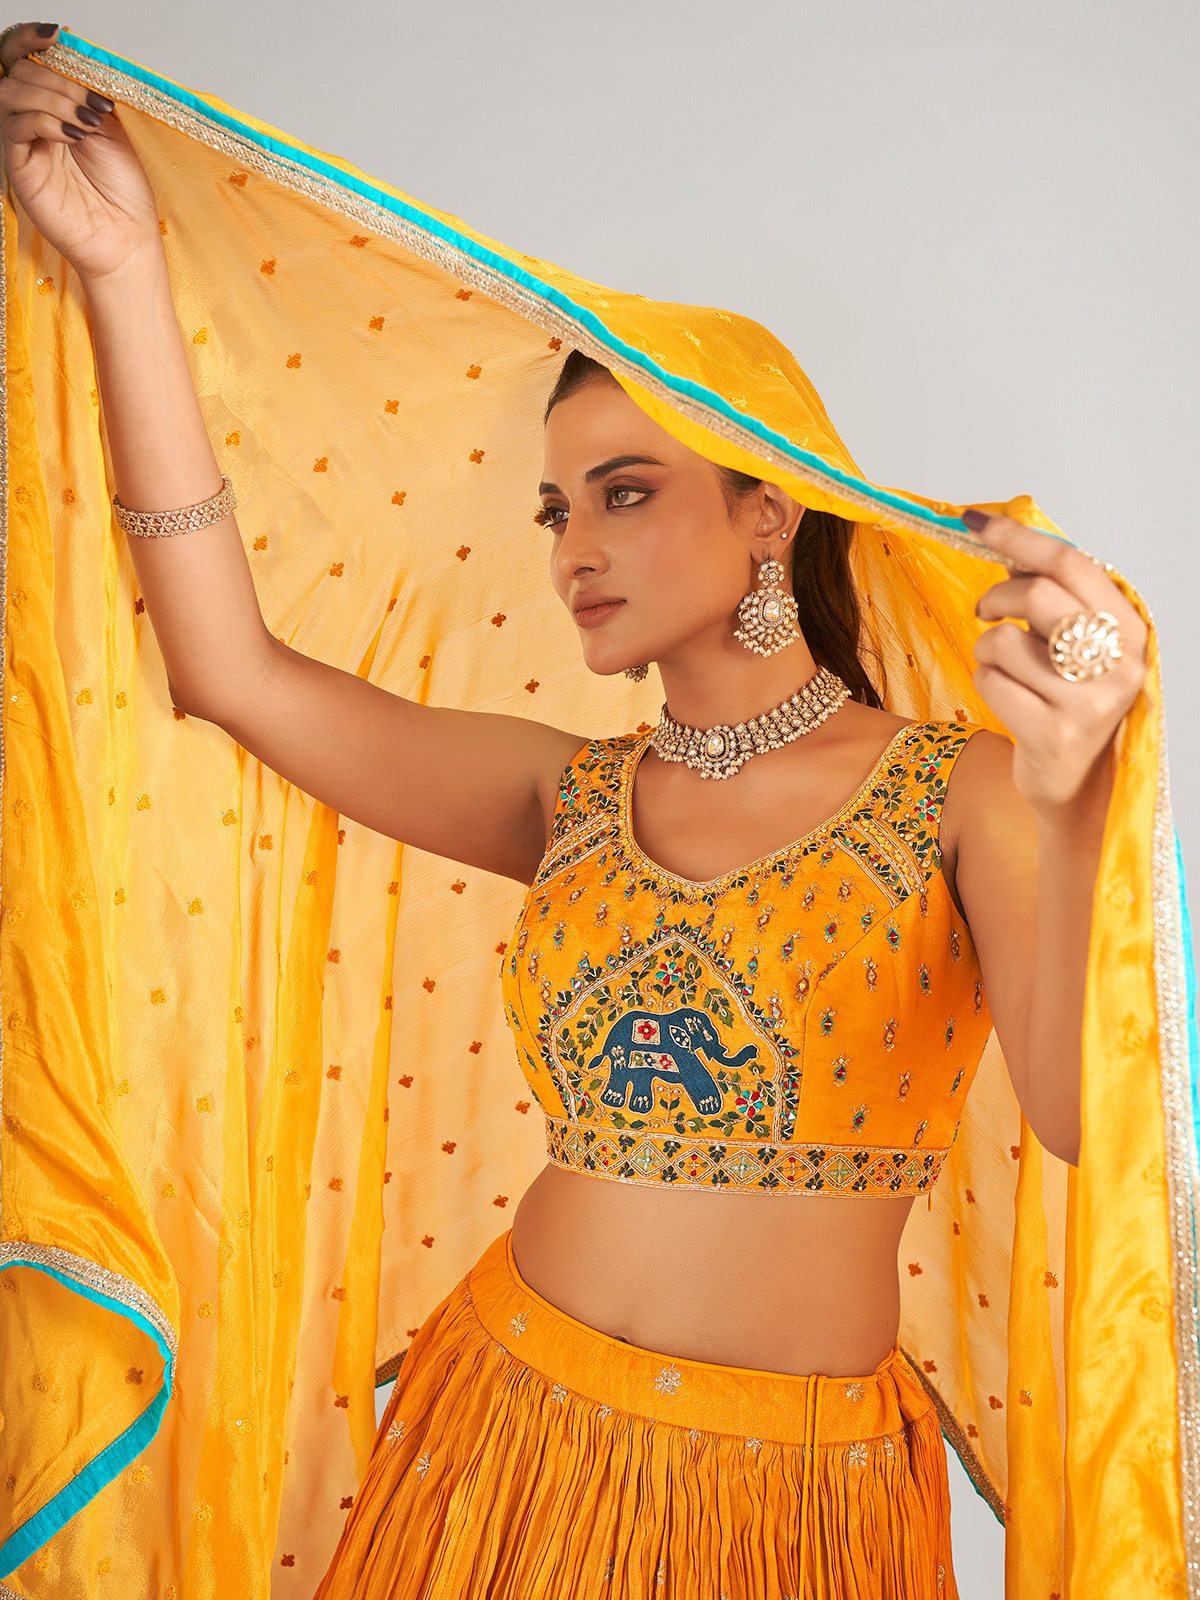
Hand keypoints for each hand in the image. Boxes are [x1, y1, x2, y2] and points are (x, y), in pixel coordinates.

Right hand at [0, 23, 163, 284]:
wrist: (127, 239)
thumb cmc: (123, 192)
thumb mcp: (114, 127)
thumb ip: (90, 90)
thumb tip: (77, 52)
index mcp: (51, 106)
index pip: (23, 59)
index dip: (31, 39)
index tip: (58, 35)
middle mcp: (31, 122)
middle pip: (17, 71)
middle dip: (57, 79)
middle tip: (93, 105)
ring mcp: (23, 144)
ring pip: (11, 94)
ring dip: (53, 98)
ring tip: (88, 122)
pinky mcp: (20, 168)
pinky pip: (16, 127)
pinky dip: (45, 121)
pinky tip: (75, 135)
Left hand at [968, 511, 1147, 813]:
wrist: (1084, 785)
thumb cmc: (1073, 704)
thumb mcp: (1077, 645)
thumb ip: (1053, 594)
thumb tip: (1009, 538)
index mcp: (1129, 628)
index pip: (1071, 563)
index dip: (1019, 537)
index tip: (978, 522)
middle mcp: (1118, 662)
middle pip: (1036, 594)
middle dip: (996, 597)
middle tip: (988, 611)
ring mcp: (1088, 701)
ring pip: (1003, 641)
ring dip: (987, 650)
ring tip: (1005, 668)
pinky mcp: (1053, 734)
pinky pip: (991, 682)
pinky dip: (985, 682)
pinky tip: (1006, 697)